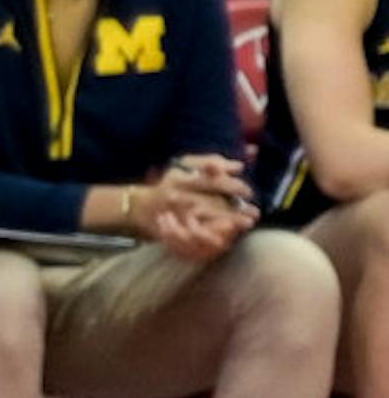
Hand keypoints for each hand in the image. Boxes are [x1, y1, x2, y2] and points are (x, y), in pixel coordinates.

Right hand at [135, 159, 254, 264]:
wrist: (142, 207)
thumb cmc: (171, 182)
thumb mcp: (186, 166)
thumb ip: (212, 161)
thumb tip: (240, 166)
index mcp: (180, 176)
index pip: (211, 180)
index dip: (232, 186)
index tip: (248, 192)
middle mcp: (176, 194)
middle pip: (212, 200)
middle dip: (236, 206)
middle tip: (254, 211)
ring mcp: (175, 213)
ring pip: (208, 218)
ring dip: (231, 220)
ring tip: (248, 222)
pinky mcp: (174, 228)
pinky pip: (199, 233)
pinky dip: (216, 234)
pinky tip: (230, 236)